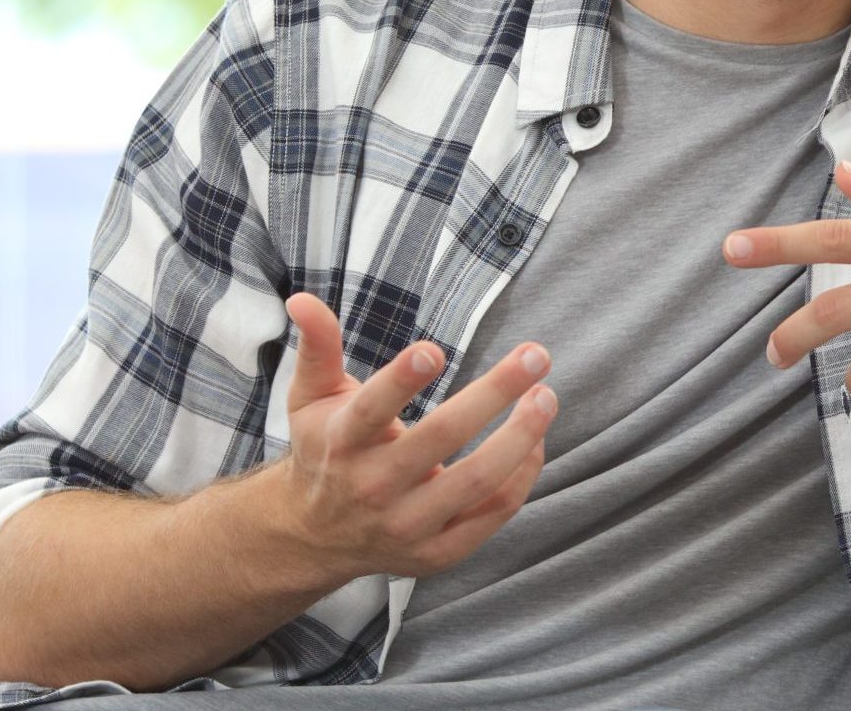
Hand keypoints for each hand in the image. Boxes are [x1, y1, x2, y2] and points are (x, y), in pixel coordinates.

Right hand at [273, 292, 555, 580]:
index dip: (400, 381)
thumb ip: (318, 347)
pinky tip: (535, 442)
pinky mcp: (436, 552)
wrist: (312, 537)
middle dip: (494, 393)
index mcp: (341, 442)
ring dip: (521, 436)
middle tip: (536, 354)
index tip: (432, 350)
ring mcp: (407, 525)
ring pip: (477, 481)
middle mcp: (373, 487)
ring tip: (546, 396)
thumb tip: (303, 298)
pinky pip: (492, 513)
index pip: (371, 410)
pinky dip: (521, 477)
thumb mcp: (310, 398)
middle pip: (440, 438)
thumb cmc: (325, 451)